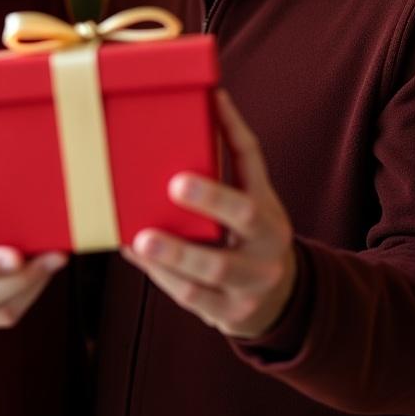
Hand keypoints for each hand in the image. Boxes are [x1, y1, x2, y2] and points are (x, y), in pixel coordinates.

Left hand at [123, 90, 295, 339]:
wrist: (278, 301)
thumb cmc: (248, 238)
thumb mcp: (249, 204)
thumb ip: (225, 169)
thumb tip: (194, 110)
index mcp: (269, 208)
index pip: (255, 163)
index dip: (234, 131)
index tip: (213, 102)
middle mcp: (268, 243)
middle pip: (247, 214)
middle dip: (211, 197)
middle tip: (175, 184)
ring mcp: (252, 282)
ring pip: (214, 267)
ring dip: (175, 252)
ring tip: (141, 239)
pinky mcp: (229, 313)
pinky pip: (193, 296)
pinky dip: (161, 276)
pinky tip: (136, 255)